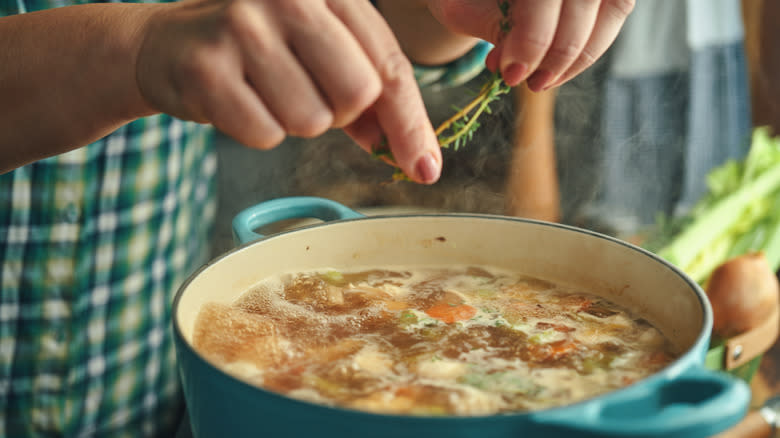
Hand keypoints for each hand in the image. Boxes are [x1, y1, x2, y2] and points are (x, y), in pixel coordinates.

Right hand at [135, 0, 441, 183]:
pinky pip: (266, 134)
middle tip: (304, 94)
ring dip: (294, 122)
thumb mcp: (322, 56)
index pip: (390, 65)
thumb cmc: (259, 52)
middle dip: (338, 114)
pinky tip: (237, 100)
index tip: (424, 168)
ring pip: (312, 121)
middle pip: (357, 95)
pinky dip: (257, 131)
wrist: (168, 45)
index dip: (410, 123)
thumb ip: (371, 97)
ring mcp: (244, 25)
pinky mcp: (207, 65)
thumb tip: (416, 155)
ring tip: (264, 91)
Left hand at [426, 0, 634, 90]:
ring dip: (578, 56)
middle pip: (583, 0)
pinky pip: (615, 13)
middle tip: (528, 83)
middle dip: (556, 52)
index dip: (532, 38)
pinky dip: (588, 49)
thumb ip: (490, 27)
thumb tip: (514, 66)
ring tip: (541, 82)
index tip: (511, 73)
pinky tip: (556, 70)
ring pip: (613, 7)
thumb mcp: (463, 6)